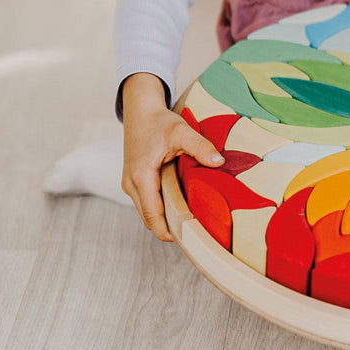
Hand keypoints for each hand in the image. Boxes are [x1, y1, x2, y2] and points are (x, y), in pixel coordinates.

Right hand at [120, 73, 224, 241]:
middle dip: (170, 229)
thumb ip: (200, 147)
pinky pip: (147, 203)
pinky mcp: (134, 182)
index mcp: (141, 176)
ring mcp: (130, 184)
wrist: (140, 110)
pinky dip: (161, 209)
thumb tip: (219, 162)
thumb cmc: (159, 121)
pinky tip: (181, 207)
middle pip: (149, 219)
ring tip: (191, 223)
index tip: (190, 239)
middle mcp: (131, 184)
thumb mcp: (182, 131)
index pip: (152, 215)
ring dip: (165, 219)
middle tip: (197, 236)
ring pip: (147, 213)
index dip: (169, 231)